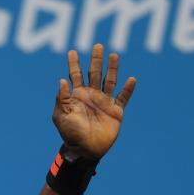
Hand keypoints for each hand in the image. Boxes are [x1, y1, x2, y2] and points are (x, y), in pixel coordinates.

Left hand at [52, 44, 135, 159]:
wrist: (85, 150)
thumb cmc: (70, 134)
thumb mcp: (62, 116)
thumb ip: (62, 98)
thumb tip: (62, 80)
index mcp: (77, 96)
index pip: (75, 75)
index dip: (74, 63)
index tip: (72, 51)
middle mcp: (91, 95)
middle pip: (94, 73)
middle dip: (96, 60)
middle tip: (97, 45)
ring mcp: (104, 102)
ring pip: (109, 81)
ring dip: (112, 68)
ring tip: (114, 55)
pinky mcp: (116, 111)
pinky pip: (123, 98)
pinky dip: (128, 89)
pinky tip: (132, 79)